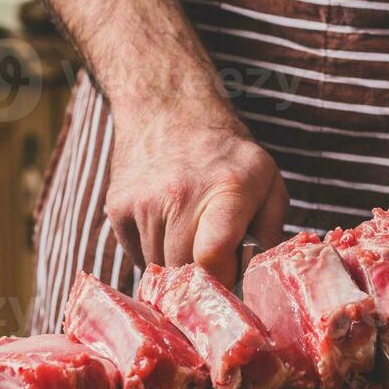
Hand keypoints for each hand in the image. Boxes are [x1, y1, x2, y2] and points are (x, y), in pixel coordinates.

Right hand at [105, 107, 287, 286]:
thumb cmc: (226, 152)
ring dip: (176, 264)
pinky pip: (137, 255)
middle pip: (184, 273)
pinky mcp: (117, 208)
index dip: (221, 279)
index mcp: (227, 190)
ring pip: (159, 269)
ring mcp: (143, 203)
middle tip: (214, 257)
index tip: (229, 278)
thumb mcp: (267, 179)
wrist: (168, 108)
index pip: (212, 257)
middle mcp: (179, 196)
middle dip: (202, 276)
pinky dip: (154, 252)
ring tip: (189, 234)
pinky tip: (167, 225)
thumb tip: (260, 278)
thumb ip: (272, 230)